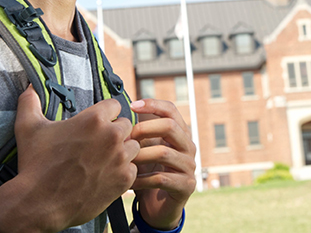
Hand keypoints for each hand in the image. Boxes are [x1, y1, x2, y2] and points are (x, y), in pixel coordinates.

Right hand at [0, 86, 139, 232]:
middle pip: (126, 124)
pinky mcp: (124, 179)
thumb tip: (30, 87)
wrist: (39, 204)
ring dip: (122, 150)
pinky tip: (107, 174)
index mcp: (94, 118)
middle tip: (98, 142)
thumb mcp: (28, 128)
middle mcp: (112, 136)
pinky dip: (123, 171)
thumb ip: (30, 102)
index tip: (96, 122)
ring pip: (132, 146)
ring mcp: (120, 159)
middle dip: (114, 130)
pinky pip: (133, 168)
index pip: (115, 104)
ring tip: (105, 158)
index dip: (105, 113)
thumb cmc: (35, 164)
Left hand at [130, 99, 195, 229]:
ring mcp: (189, 166)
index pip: (171, 110)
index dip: (152, 104)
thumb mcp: (144, 148)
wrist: (158, 207)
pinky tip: (129, 181)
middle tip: (126, 137)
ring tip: (124, 160)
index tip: (132, 106)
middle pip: (170, 126)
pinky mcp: (186, 186)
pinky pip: (161, 178)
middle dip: (144, 128)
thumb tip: (121, 111)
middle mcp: (188, 146)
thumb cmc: (148, 172)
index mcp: (179, 133)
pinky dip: (141, 179)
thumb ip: (139, 132)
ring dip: (140, 155)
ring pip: (164, 153)